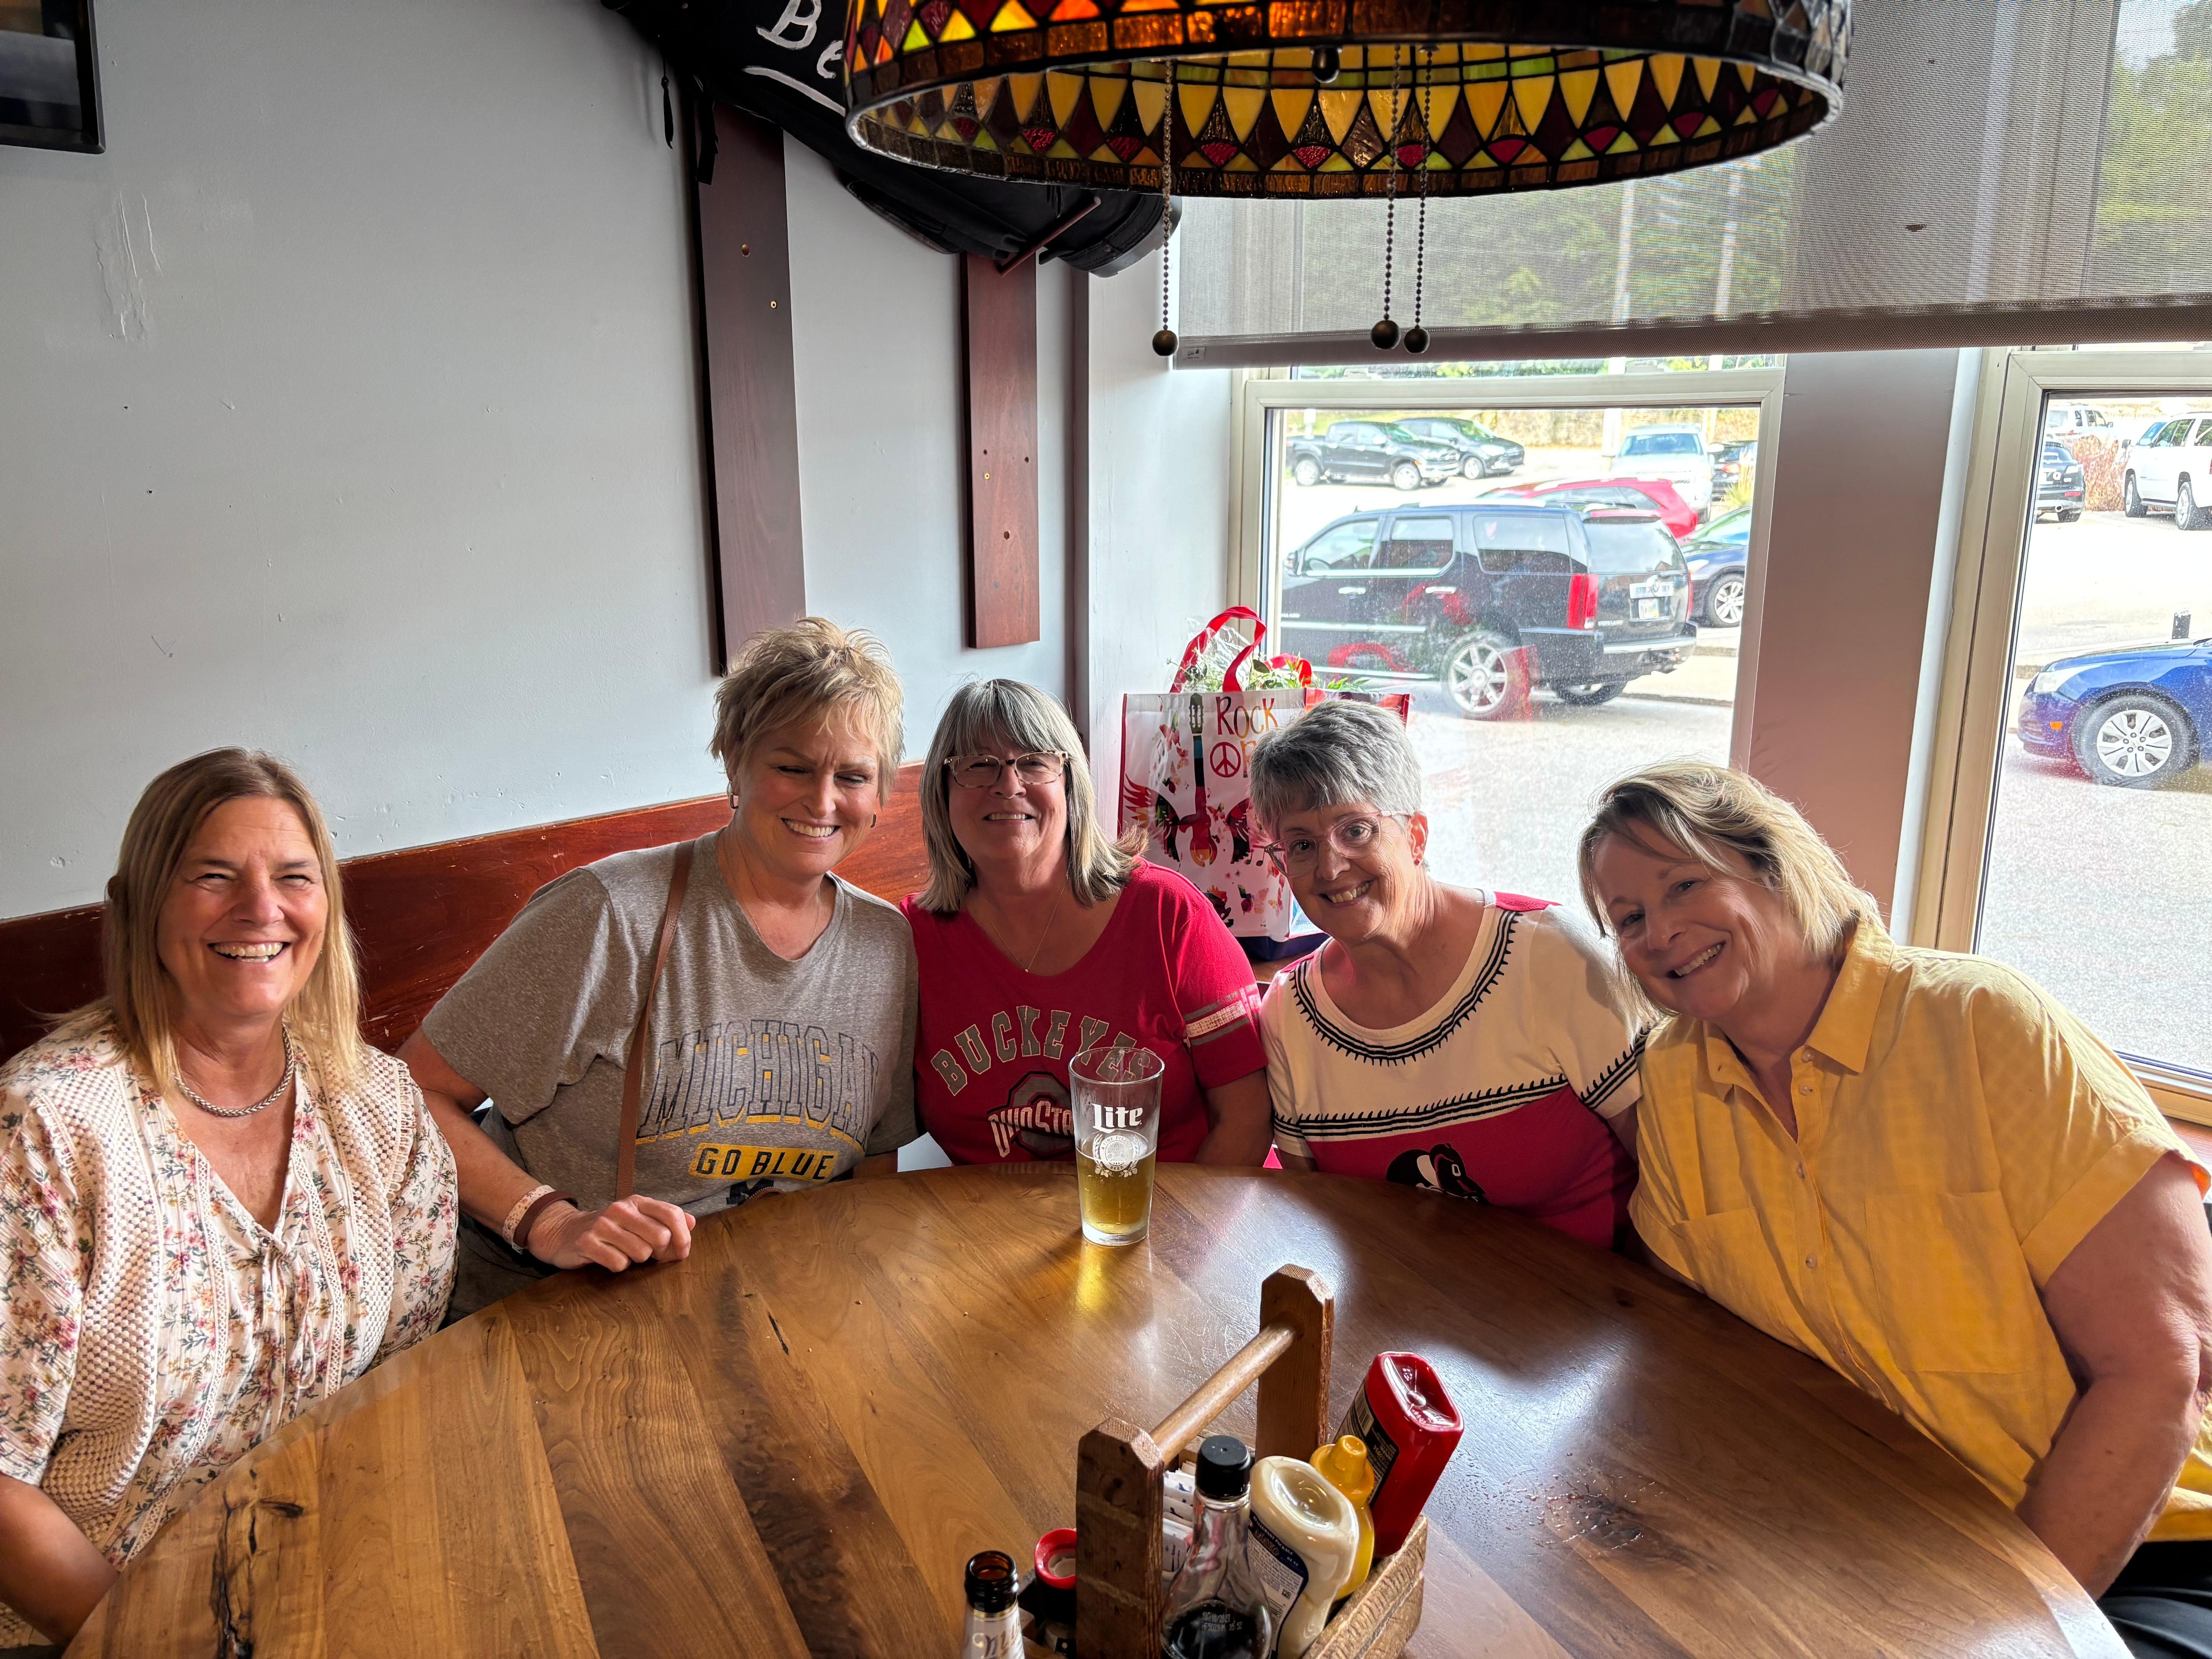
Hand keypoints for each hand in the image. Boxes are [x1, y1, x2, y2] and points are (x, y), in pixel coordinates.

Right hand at [527, 1197, 695, 1271]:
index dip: (683, 1237)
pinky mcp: (588, 1242)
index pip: (672, 1214)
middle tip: (647, 1253)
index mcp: (637, 1202)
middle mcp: (621, 1209)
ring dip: (635, 1260)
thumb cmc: (610, 1229)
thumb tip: (692, 1223)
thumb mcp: (637, 1220)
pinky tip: (608, 1258)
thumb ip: (665, 1221)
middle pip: (660, 1237)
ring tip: (623, 1252)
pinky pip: (618, 1264)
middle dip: (658, 1252)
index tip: (682, 1252)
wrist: (564, 1232)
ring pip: (641, 1253)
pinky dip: (617, 1266)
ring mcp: (603, 1225)